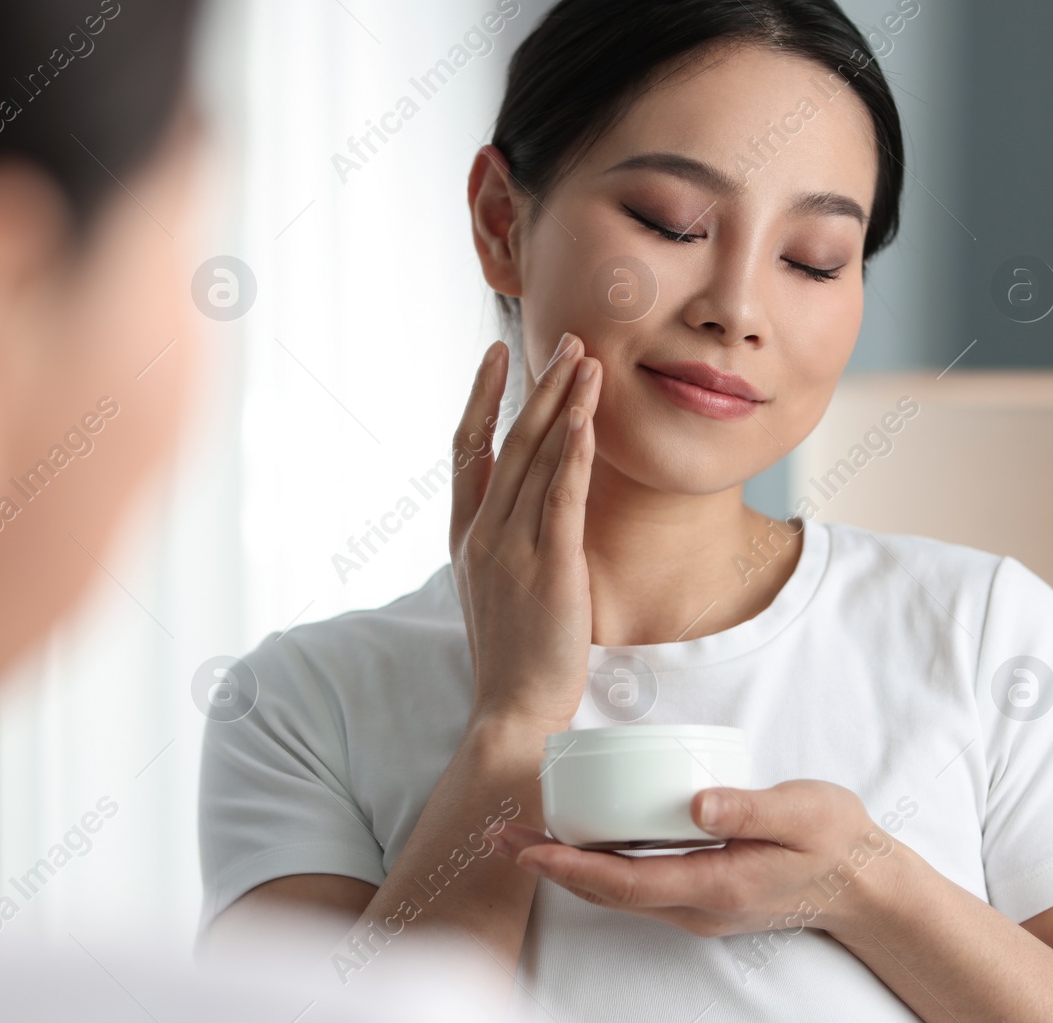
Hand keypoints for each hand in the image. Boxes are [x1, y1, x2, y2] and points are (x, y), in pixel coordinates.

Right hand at [449, 334, 601, 733]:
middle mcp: (483, 535)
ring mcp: (513, 549)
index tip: (496, 356)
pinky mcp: (550, 567)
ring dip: (563, 404)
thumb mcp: (497, 592)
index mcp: (465, 539)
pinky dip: (574, 452)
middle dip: (539, 386)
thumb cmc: (514, 660)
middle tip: (566, 339)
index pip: (467, 451)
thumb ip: (504, 548)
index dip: (481, 398)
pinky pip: (562, 496)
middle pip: (509, 441)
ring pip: (537, 459)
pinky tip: (587, 418)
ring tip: (586, 359)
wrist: (512, 711)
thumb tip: (524, 518)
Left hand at [490, 781, 904, 941]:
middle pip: (606, 893)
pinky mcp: (698, 894)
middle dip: (549, 866)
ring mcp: (695, 905)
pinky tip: (578, 840)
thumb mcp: (803, 812)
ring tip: (520, 838)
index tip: (527, 849)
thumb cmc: (835, 841)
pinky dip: (596, 865)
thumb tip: (696, 804)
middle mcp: (696, 905)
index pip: (626, 882)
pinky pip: (634, 885)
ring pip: (616, 892)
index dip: (571, 867)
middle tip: (498, 837)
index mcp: (715, 885)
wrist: (866, 886)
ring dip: (566, 867)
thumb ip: (750, 806)